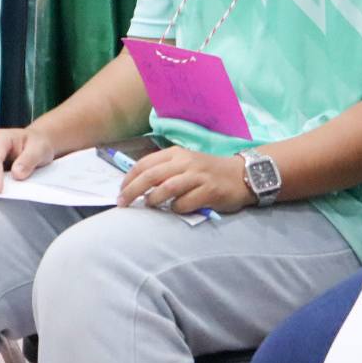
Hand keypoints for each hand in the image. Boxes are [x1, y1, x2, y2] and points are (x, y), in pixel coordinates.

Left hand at [116, 146, 254, 214]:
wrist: (241, 175)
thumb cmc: (207, 172)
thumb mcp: (184, 164)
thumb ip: (164, 171)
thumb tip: (137, 187)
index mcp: (176, 153)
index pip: (145, 163)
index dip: (128, 179)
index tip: (120, 192)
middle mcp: (186, 162)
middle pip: (151, 175)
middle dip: (132, 191)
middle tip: (122, 204)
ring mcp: (198, 176)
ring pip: (167, 188)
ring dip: (153, 199)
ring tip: (148, 206)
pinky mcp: (209, 190)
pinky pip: (185, 203)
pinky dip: (176, 208)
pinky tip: (176, 210)